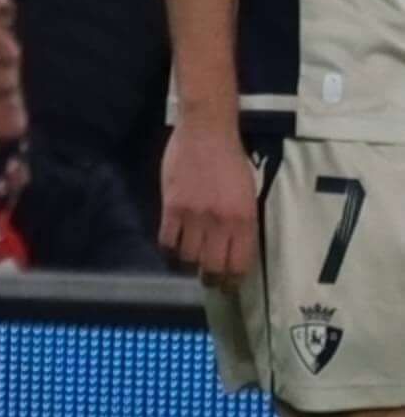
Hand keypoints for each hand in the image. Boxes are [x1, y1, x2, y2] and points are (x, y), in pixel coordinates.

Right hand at [162, 121, 262, 278]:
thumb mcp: (248, 193)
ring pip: (188, 257)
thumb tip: (233, 245)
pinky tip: (172, 247)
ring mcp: (195, 216)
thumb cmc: (232, 160)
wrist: (206, 132)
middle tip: (208, 281)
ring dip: (189, 264)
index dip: (233, 279)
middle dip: (211, 279)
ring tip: (189, 264)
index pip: (239, 262)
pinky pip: (167, 240)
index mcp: (245, 218)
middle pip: (213, 265)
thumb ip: (241, 220)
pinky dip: (170, 249)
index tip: (229, 284)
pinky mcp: (172, 207)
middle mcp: (221, 222)